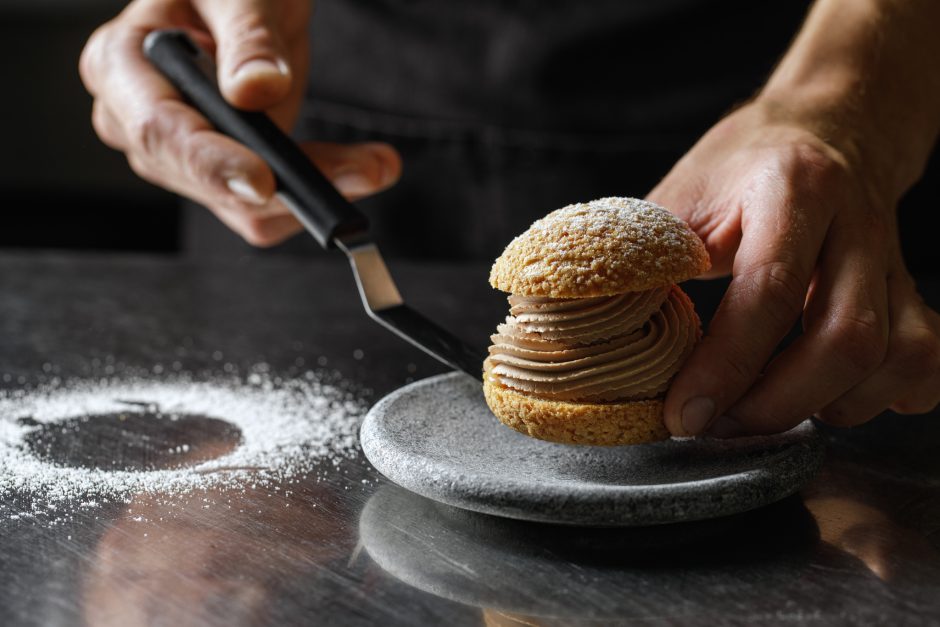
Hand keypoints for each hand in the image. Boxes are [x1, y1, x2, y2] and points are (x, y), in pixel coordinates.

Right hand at [80, 0, 400, 245]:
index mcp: (120, 66)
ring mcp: (180, 156)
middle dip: (288, 185)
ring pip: (245, 205)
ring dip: (315, 193)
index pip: (159, 130)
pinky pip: (268, 205)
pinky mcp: (223, 174)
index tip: (265, 179)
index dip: (212, 163)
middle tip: (365, 169)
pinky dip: (317, 192)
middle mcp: (138, 122)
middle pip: (206, 181)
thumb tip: (257, 88)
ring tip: (376, 165)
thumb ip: (248, 36)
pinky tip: (362, 168)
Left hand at [649, 101, 939, 436]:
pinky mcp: (911, 289)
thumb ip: (645, 254)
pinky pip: (928, 361)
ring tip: (769, 411)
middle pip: (846, 338)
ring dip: (830, 407)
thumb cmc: (742, 165)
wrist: (830, 126)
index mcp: (792, 190)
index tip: (683, 416)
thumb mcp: (683, 191)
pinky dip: (886, 398)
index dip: (724, 366)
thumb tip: (584, 320)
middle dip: (777, 403)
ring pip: (896, 356)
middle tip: (721, 426)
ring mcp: (894, 260)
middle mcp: (856, 223)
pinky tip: (836, 398)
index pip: (767, 291)